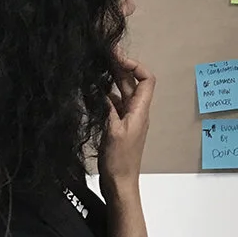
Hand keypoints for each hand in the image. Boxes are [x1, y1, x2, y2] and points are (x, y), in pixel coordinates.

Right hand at [98, 52, 155, 199]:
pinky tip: (91, 90)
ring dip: (111, 78)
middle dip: (120, 66)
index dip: (134, 64)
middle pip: (132, 82)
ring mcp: (127, 118)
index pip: (146, 79)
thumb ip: (108, 109)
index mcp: (140, 110)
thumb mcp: (112, 131)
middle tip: (103, 52)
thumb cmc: (119, 160)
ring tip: (96, 65)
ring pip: (121, 92)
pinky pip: (113, 104)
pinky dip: (104, 94)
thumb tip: (102, 88)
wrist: (120, 184)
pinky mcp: (117, 126)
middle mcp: (136, 111)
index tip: (115, 57)